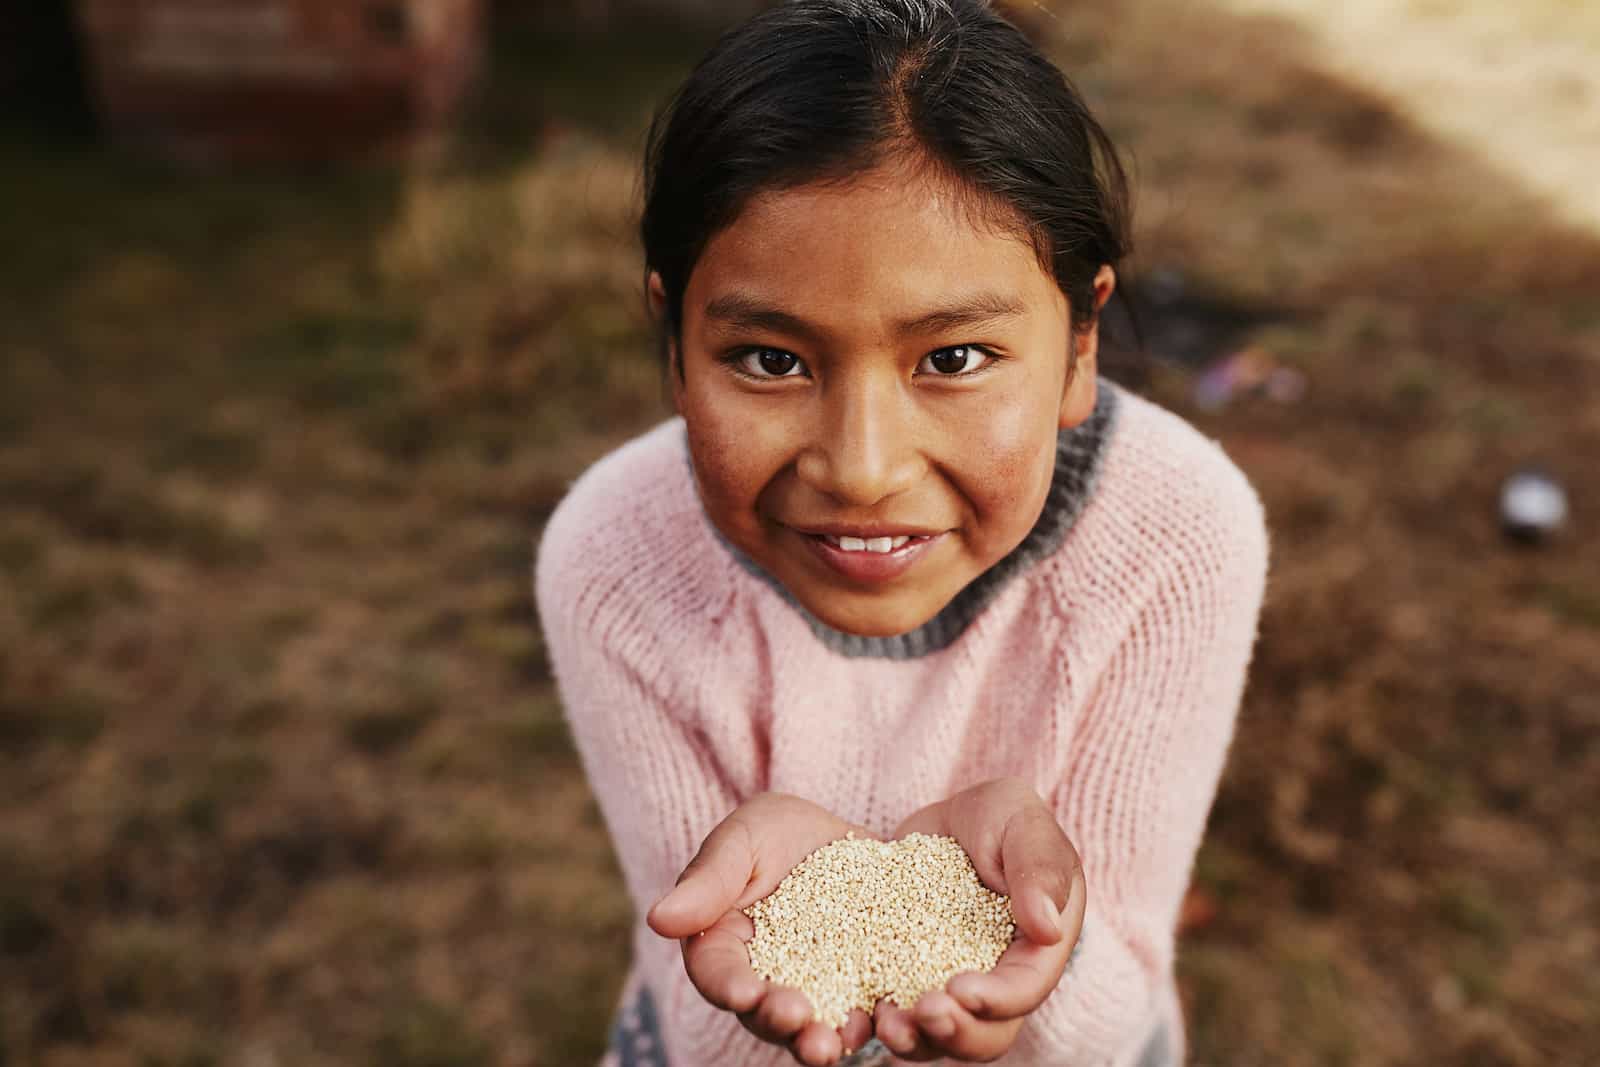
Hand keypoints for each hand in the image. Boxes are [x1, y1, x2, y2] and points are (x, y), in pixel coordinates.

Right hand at [646, 793, 875, 1065]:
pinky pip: (859, 1016)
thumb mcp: (743, 840)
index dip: (728, 985)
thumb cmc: (773, 832)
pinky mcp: (856, 990)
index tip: (744, 992)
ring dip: (815, 1041)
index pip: (717, 972)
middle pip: (761, 1012)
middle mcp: (762, 979)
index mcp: (721, 945)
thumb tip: (658, 918)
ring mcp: (811, 990)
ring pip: (807, 1026)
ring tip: (829, 1045)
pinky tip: (877, 1026)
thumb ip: (709, 880)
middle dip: (776, 1020)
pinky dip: (865, 1026)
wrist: (836, 833)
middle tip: (795, 1017)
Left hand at [874, 777, 1085, 1061]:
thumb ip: (1039, 869)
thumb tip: (1047, 929)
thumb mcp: (1021, 821)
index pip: (1023, 989)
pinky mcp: (908, 978)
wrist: (950, 820)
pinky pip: (898, 1013)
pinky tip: (860, 1010)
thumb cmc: (1000, 817)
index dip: (995, 998)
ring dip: (915, 1038)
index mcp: (1036, 950)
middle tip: (922, 1012)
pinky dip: (878, 1020)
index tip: (960, 988)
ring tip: (887, 1023)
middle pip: (985, 1033)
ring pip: (940, 1036)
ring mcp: (952, 985)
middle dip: (956, 1031)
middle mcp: (998, 981)